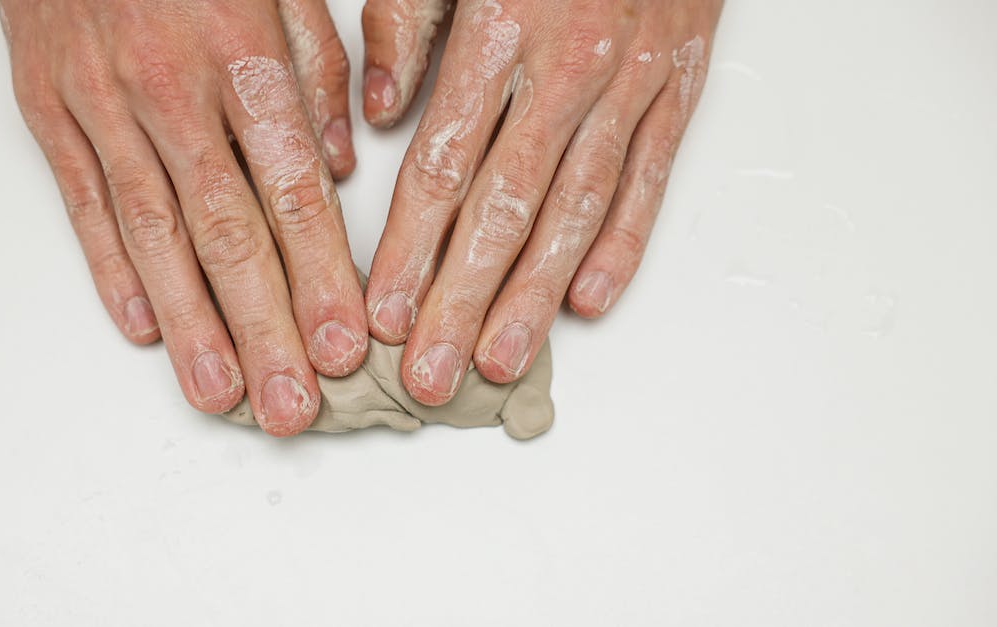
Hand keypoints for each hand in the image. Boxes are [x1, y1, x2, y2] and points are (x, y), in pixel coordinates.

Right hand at [0, 0, 366, 435]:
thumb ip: (317, 69)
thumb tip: (337, 163)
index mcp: (239, 53)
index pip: (290, 191)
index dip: (320, 276)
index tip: (345, 345)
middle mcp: (168, 89)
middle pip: (225, 232)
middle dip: (263, 328)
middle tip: (290, 406)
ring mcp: (98, 103)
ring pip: (152, 234)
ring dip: (190, 324)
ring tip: (222, 395)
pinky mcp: (46, 108)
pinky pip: (82, 202)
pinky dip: (110, 270)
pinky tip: (143, 329)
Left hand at [360, 0, 721, 403]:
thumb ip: (407, 23)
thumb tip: (378, 114)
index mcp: (501, 29)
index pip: (443, 164)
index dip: (409, 247)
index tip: (383, 313)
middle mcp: (569, 67)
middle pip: (505, 207)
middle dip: (461, 299)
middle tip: (430, 373)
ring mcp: (632, 82)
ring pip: (575, 209)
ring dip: (534, 295)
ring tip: (497, 359)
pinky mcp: (680, 87)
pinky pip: (649, 179)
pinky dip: (621, 244)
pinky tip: (588, 302)